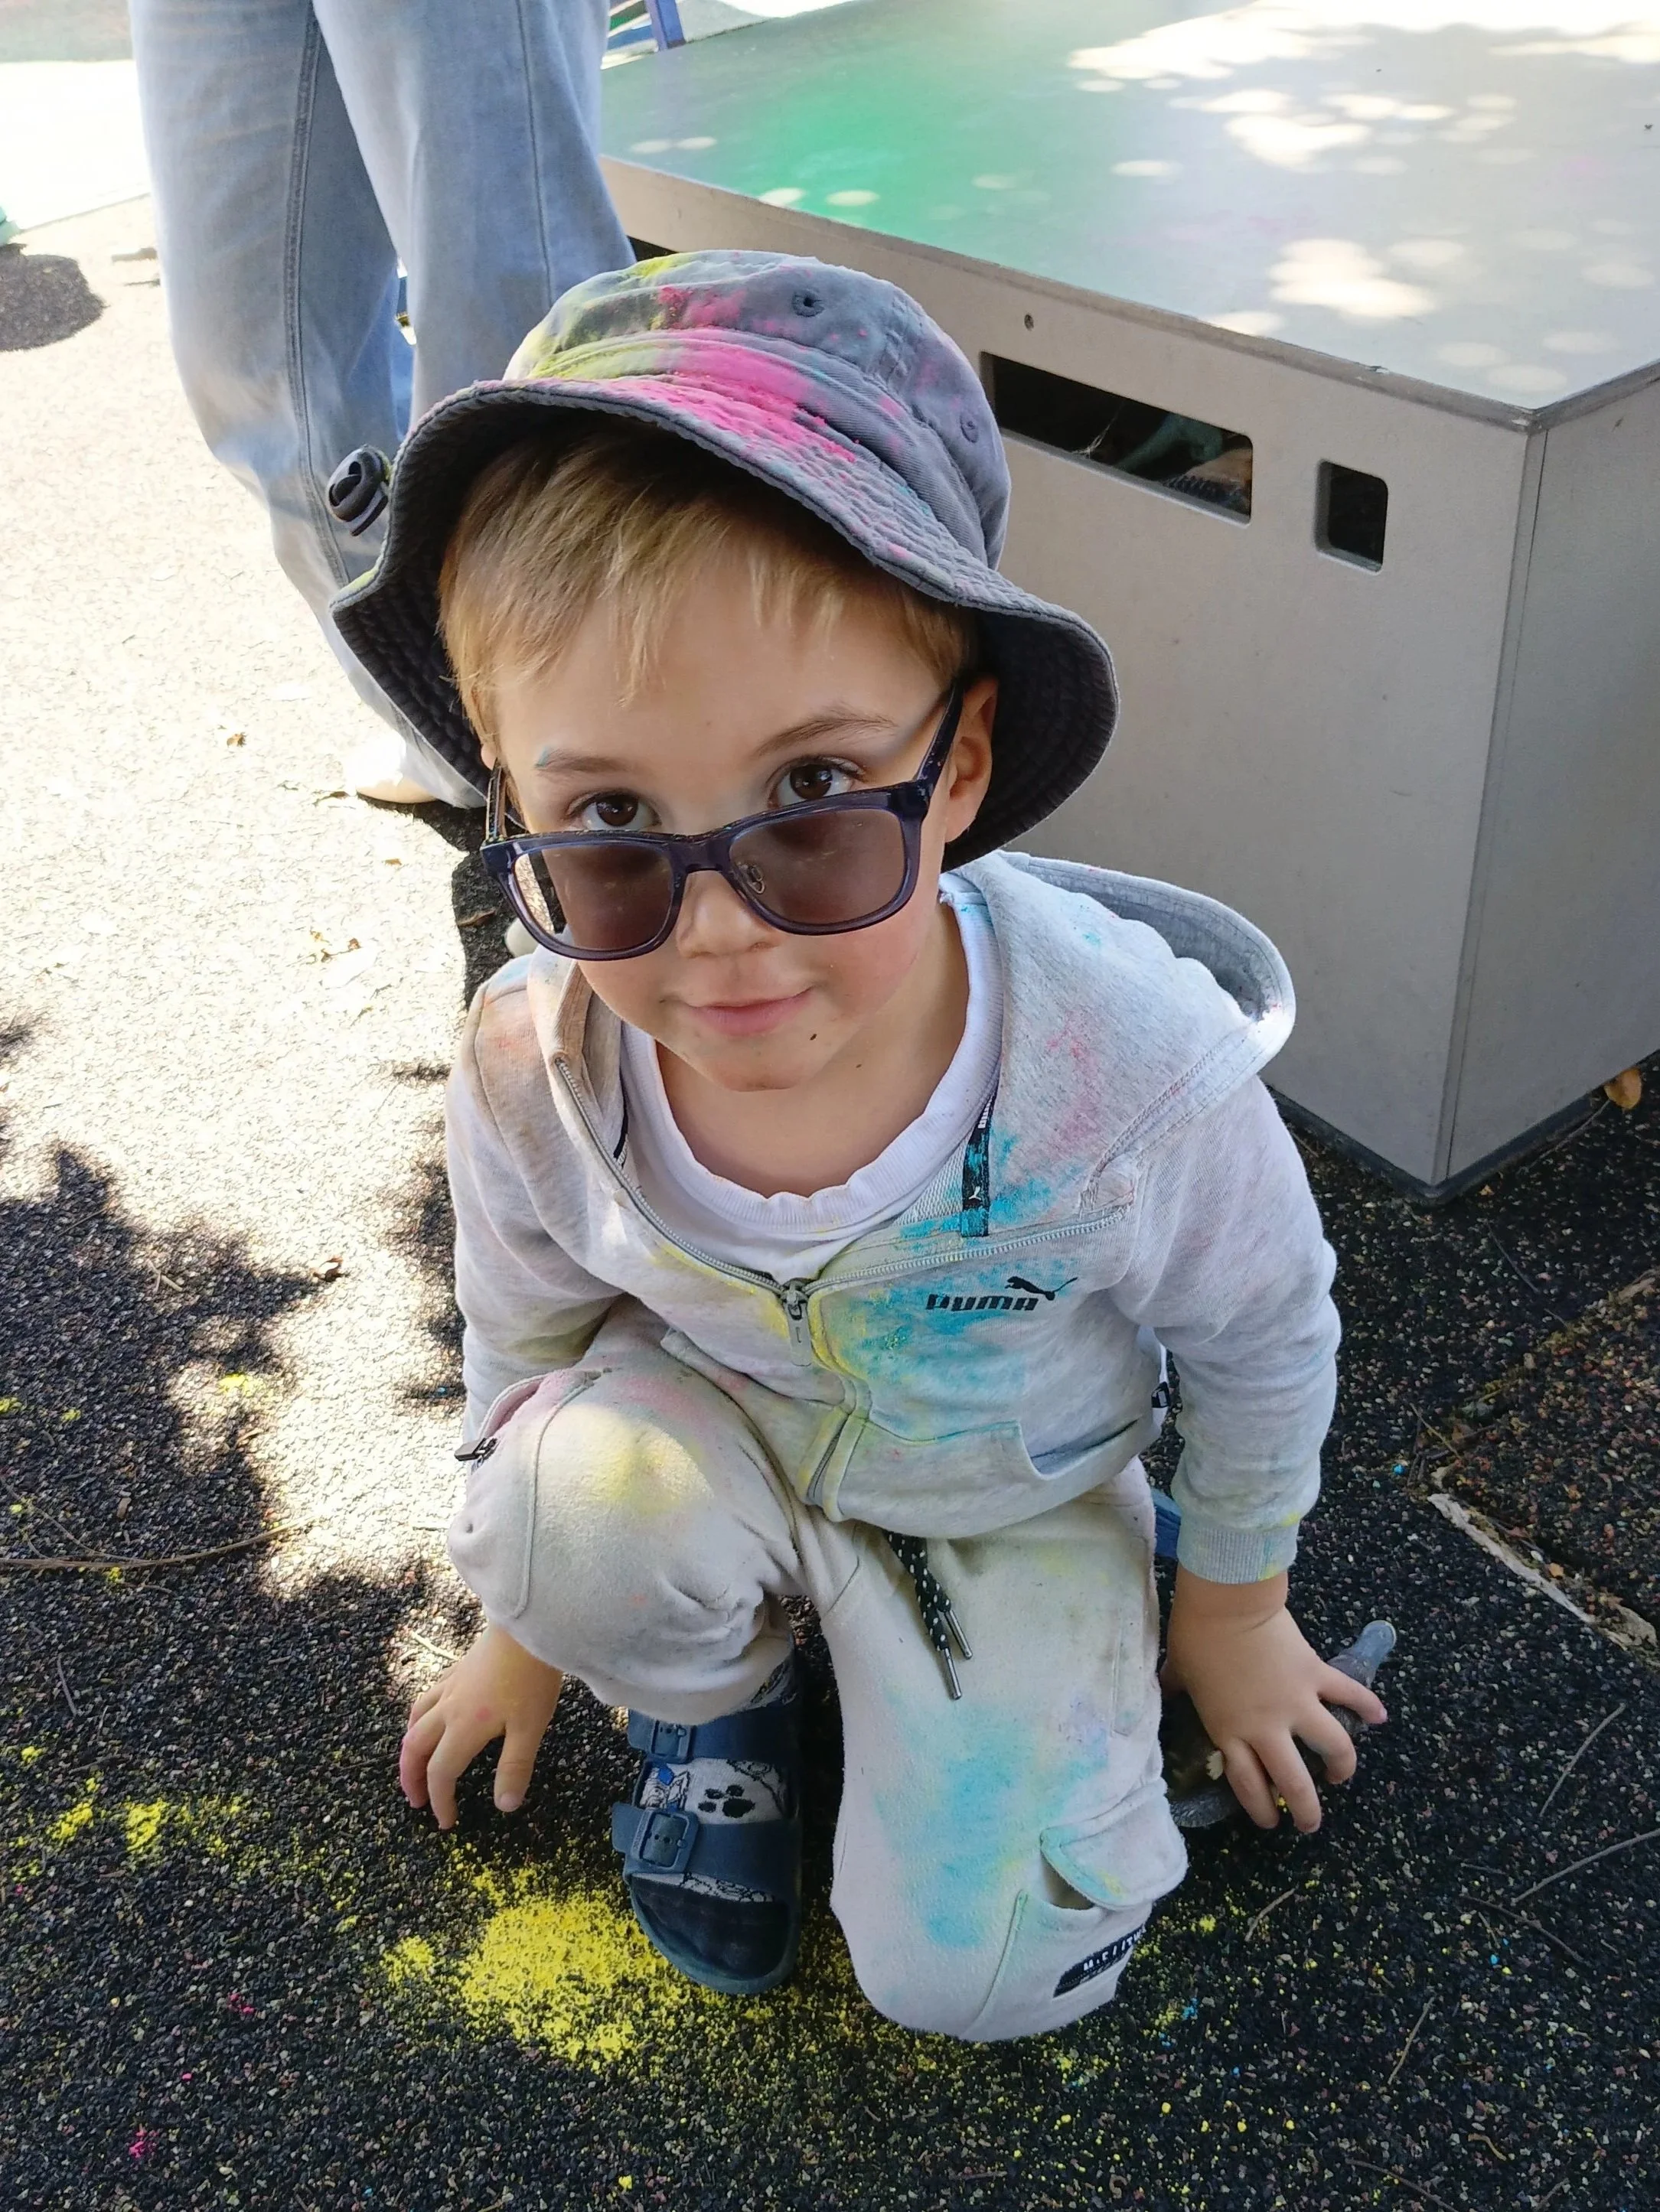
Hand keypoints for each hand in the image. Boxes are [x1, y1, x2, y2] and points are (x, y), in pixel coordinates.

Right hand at [399, 1623, 563, 1829]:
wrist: (528, 1628)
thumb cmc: (532, 1679)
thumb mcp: (531, 1728)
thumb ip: (515, 1768)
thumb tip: (504, 1807)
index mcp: (464, 1728)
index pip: (441, 1773)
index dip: (440, 1801)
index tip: (446, 1822)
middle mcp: (448, 1709)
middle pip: (415, 1747)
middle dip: (411, 1778)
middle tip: (417, 1801)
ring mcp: (449, 1687)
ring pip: (415, 1721)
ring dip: (410, 1748)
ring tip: (415, 1765)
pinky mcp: (456, 1670)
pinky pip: (425, 1699)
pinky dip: (418, 1718)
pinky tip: (429, 1719)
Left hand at [1161, 1570, 1386, 1831]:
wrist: (1226, 1603)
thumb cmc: (1195, 1636)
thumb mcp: (1179, 1673)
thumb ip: (1177, 1690)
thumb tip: (1162, 1690)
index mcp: (1231, 1732)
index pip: (1249, 1785)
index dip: (1261, 1809)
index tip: (1269, 1820)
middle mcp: (1267, 1728)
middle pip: (1294, 1783)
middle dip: (1306, 1811)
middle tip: (1309, 1822)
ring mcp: (1297, 1703)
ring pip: (1332, 1748)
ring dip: (1342, 1767)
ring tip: (1341, 1775)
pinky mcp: (1316, 1675)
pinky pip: (1349, 1694)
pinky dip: (1367, 1705)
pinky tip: (1380, 1717)